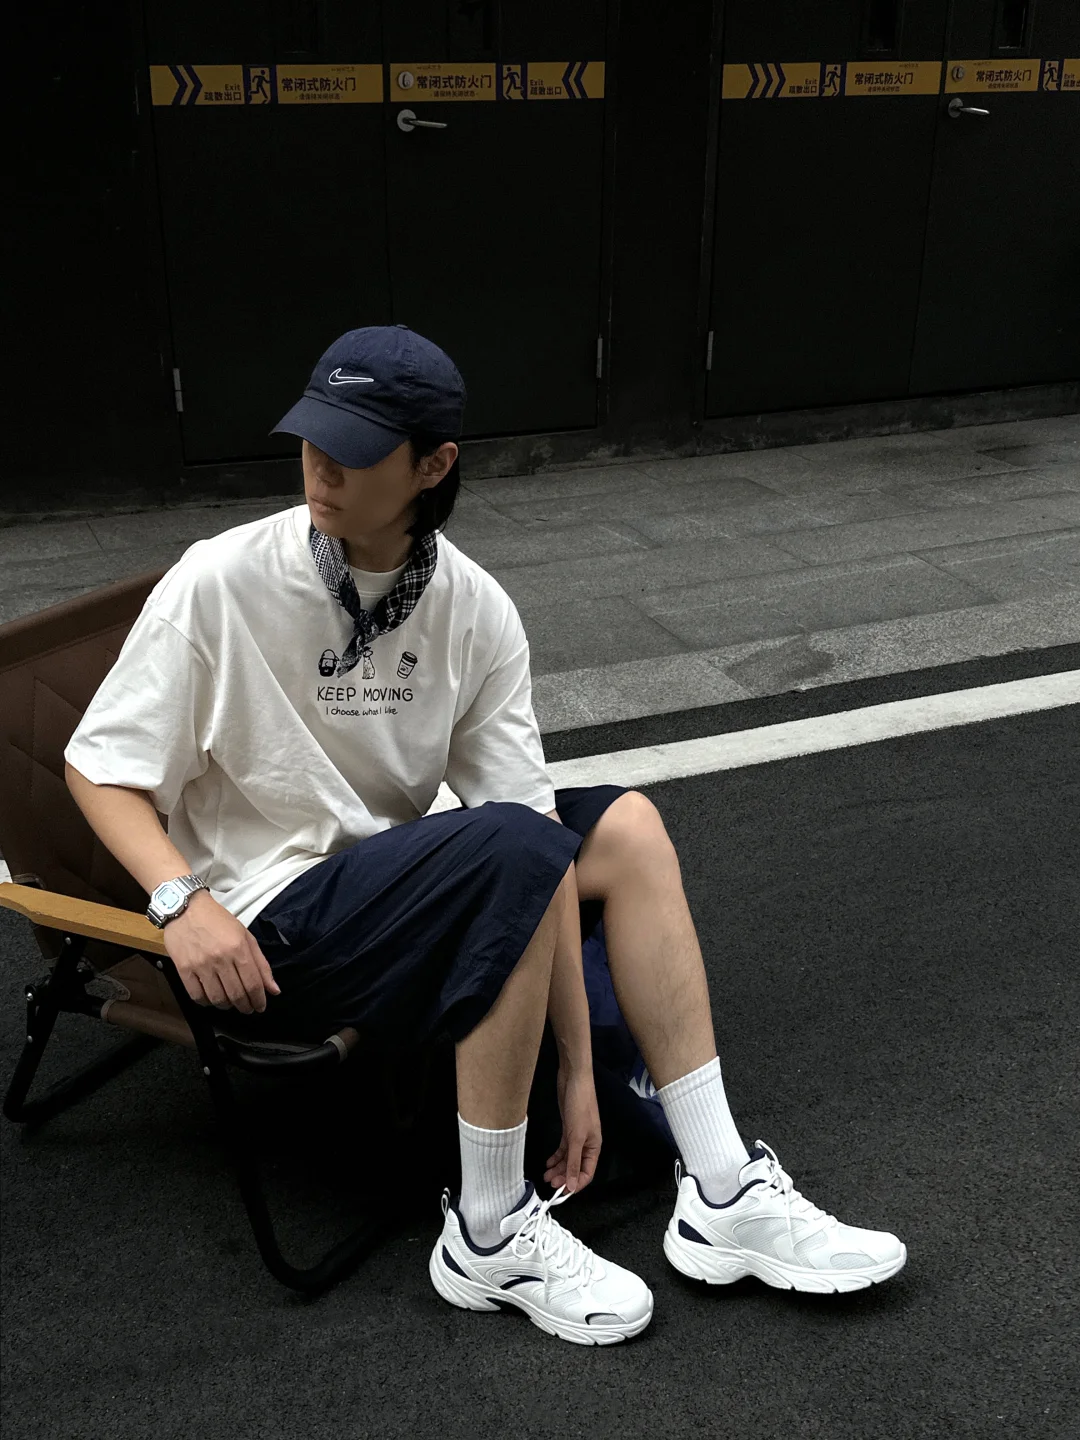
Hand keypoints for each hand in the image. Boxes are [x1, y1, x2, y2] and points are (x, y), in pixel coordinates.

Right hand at [162, 889, 281, 1014]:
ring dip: (227, 1006)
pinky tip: (212, 998)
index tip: (260, 1006)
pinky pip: (197, 996)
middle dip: (245, 1006)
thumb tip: (273, 989)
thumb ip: (261, 963)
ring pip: (217, 999)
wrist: (186, 908)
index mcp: (238, 948)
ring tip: (231, 1003)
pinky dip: (206, 1002)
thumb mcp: (245, 936)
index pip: (253, 984)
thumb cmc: (217, 920)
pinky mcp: (184, 969)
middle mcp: (220, 958)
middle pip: (236, 994)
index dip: (259, 1000)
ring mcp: (201, 965)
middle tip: (247, 1008)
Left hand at [544, 1060, 600, 1194]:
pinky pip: (563, 1148)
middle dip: (563, 1177)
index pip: (587, 1173)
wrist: (573, 1080)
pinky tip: (548, 1162)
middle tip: (549, 1183)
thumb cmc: (580, 1105)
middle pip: (576, 1167)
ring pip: (568, 1158)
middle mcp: (587, 1143)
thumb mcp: (575, 1137)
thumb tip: (574, 1185)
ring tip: (546, 1175)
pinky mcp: (568, 1128)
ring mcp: (577, 1136)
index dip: (575, 1184)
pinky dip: (556, 1156)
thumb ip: (574, 1162)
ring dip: (558, 1168)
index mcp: (594, 1147)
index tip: (561, 1193)